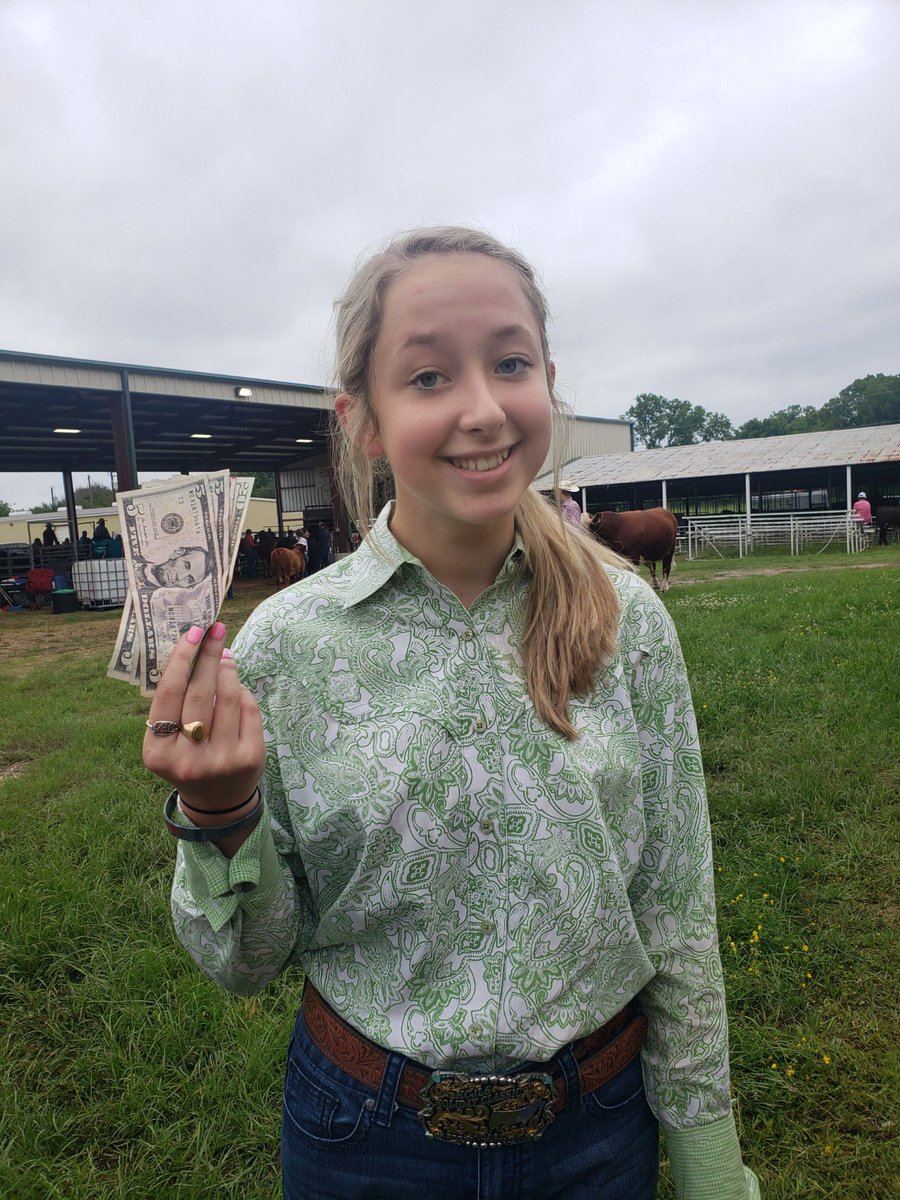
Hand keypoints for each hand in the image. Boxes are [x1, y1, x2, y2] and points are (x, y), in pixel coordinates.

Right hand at [143, 622, 265, 813]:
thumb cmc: (188, 758)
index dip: (182, 659)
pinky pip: (248, 709)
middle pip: (200, 692)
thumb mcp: (168, 739)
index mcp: (157, 751)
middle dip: (209, 655)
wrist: (217, 801)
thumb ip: (175, 702)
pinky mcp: (249, 757)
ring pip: (228, 697)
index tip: (192, 632)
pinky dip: (242, 692)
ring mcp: (221, 759)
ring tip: (226, 656)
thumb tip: (195, 649)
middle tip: (216, 630)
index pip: (169, 694)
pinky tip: (237, 686)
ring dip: (228, 669)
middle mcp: (188, 758)